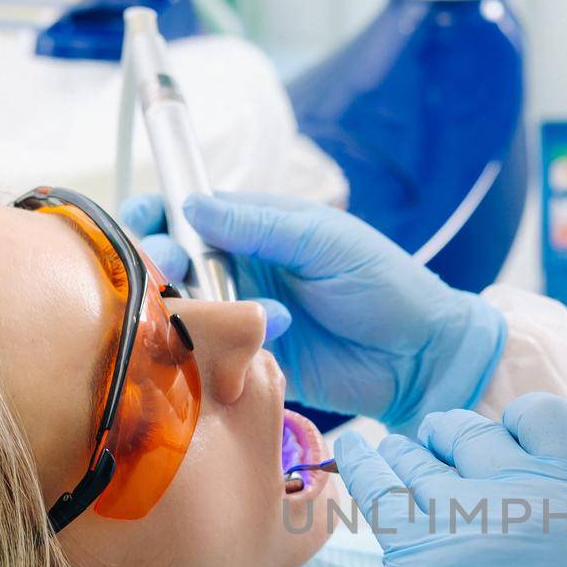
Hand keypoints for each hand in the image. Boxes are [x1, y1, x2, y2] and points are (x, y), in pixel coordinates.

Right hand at [121, 192, 506, 433]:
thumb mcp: (325, 242)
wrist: (421, 357)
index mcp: (256, 227)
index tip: (146, 220)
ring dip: (187, 311)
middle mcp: (241, 269)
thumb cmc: (385, 285)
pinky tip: (244, 350)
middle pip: (169, 262)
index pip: (185, 211)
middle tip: (173, 272)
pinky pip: (209, 356)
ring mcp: (241, 316)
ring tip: (219, 314)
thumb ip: (260, 226)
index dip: (155, 214)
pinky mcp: (249, 361)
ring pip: (182, 310)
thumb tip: (193, 205)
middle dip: (157, 263)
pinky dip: (211, 352)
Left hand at [335, 393, 566, 566]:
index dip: (511, 423)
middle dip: (449, 442)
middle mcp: (532, 495)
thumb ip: (554, 505)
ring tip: (394, 458)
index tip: (495, 442)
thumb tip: (500, 459)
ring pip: (420, 454)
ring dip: (404, 457)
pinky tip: (354, 450)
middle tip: (438, 461)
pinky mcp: (417, 551)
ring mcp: (472, 518)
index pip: (542, 413)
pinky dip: (363, 461)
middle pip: (473, 432)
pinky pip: (379, 482)